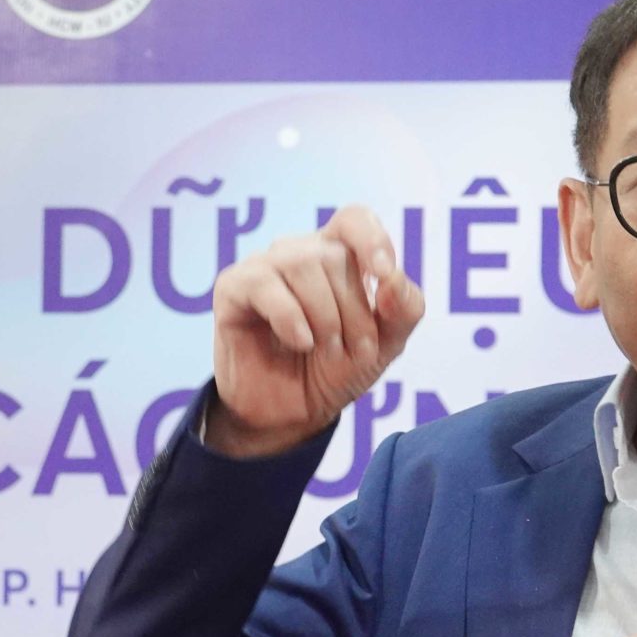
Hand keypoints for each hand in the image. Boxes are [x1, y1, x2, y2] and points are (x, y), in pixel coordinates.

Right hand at [206, 205, 424, 456]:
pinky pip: (262, 284)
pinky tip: (300, 342)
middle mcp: (299, 254)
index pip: (355, 220)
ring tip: (325, 349)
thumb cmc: (335, 370)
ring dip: (324, 316)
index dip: (372, 239)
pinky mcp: (233, 289)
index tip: (384, 275)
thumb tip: (393, 278)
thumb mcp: (384, 345)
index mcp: (338, 256)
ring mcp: (264, 268)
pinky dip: (290, 317)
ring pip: (300, 264)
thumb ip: (404, 310)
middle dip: (354, 311)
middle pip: (334, 255)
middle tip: (355, 351)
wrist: (291, 415)